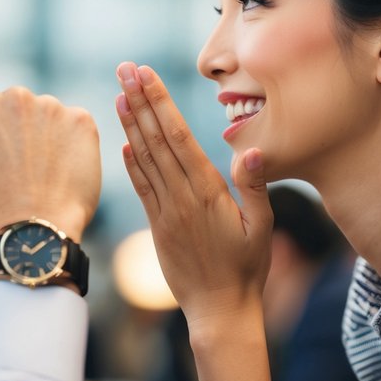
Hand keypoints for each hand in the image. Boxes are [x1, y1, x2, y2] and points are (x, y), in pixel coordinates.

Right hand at [0, 86, 100, 240]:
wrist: (36, 230)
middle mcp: (18, 97)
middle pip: (17, 105)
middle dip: (17, 128)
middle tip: (19, 166)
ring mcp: (54, 108)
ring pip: (47, 115)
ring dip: (45, 134)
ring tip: (41, 171)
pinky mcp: (83, 122)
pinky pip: (75, 125)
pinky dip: (71, 142)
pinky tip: (62, 169)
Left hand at [114, 62, 272, 328]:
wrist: (219, 312)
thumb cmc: (248, 269)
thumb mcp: (262, 228)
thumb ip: (255, 186)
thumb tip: (250, 149)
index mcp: (206, 192)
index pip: (177, 137)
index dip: (160, 102)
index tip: (145, 75)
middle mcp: (180, 198)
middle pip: (155, 140)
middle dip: (139, 101)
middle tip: (124, 68)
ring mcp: (165, 212)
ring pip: (143, 160)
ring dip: (130, 124)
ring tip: (118, 93)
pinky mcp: (157, 227)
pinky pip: (141, 188)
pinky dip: (130, 163)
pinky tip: (123, 142)